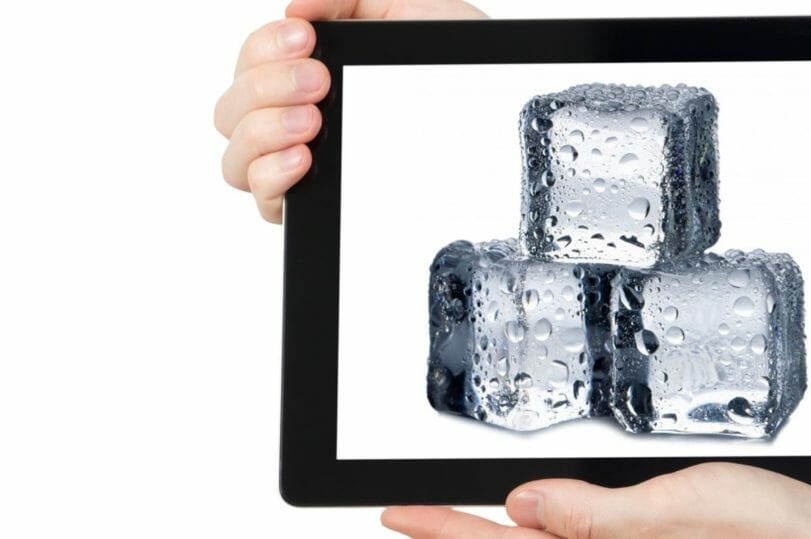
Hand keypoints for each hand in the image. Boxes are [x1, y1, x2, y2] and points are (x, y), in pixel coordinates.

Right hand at [213, 0, 485, 222]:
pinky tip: (303, 158)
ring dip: (261, 131)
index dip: (262, 47)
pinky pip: (266, 203)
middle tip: (317, 80)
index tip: (304, 36)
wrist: (509, 113)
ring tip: (312, 121)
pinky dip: (271, 178)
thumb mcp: (412, 10)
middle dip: (263, 87)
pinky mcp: (325, 208)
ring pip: (235, 159)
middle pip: (230, 111)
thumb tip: (297, 6)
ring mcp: (310, 165)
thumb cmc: (468, 69)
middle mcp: (302, 119)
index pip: (249, 62)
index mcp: (313, 69)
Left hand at [381, 462, 810, 538]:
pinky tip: (537, 518)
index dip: (442, 531)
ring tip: (456, 516)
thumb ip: (598, 515)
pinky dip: (551, 530)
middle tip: (406, 512)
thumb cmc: (772, 531)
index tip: (396, 512)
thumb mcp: (683, 509)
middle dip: (456, 536)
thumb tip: (523, 506)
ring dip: (496, 536)